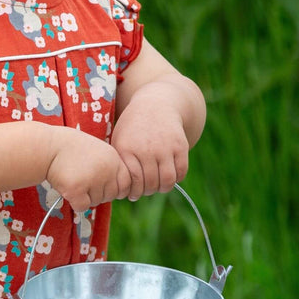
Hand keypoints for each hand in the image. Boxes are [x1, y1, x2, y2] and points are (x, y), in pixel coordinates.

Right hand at [46, 127, 131, 211]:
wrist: (48, 147)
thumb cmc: (71, 148)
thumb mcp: (98, 151)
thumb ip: (110, 167)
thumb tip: (121, 192)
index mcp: (113, 159)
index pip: (126, 183)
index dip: (117, 188)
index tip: (105, 186)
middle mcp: (106, 170)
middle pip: (111, 195)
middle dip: (99, 193)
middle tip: (84, 181)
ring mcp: (92, 180)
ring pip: (96, 202)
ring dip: (85, 196)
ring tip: (74, 178)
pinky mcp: (76, 190)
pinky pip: (82, 207)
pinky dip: (75, 201)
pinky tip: (68, 187)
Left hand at [110, 86, 189, 200]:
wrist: (155, 104)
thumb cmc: (132, 128)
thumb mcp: (119, 140)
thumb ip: (118, 162)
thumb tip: (117, 190)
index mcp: (127, 148)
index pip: (133, 181)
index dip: (133, 192)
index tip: (132, 194)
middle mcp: (146, 148)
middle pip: (150, 183)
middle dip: (147, 192)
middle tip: (145, 191)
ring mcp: (165, 147)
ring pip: (167, 181)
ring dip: (162, 188)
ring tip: (157, 186)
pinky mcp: (180, 146)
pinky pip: (181, 172)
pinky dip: (176, 179)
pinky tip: (168, 176)